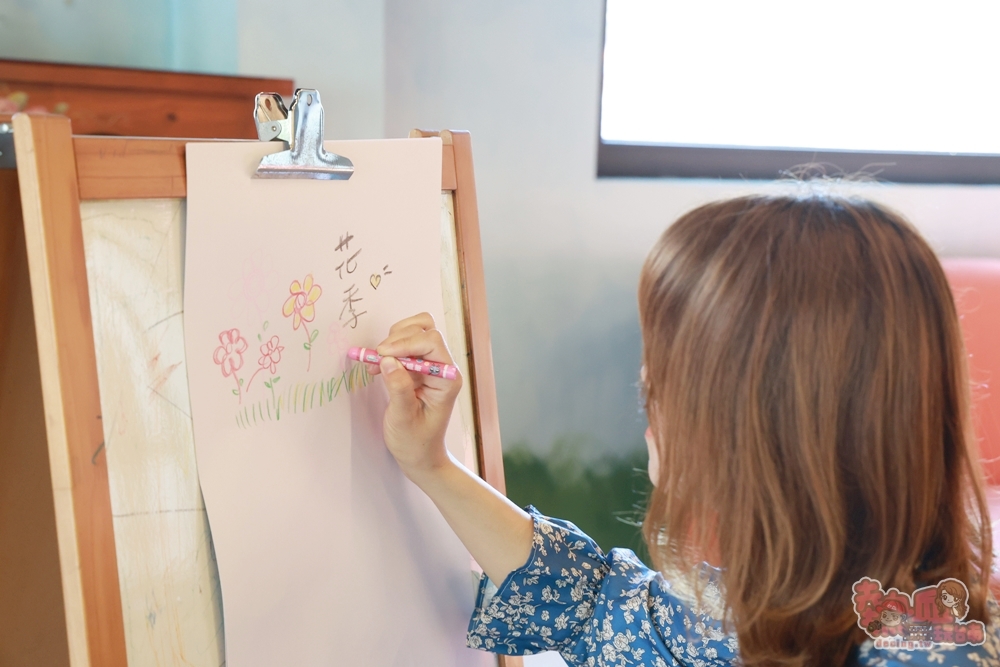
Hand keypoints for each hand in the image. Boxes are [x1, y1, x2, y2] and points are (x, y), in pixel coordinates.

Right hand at [370, 313, 461, 479]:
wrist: (419, 455)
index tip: (382, 355)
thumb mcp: (403, 418)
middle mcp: (442, 367)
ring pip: (415, 331)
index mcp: (447, 378)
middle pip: (425, 329)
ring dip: (392, 341)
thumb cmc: (415, 442)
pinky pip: (404, 345)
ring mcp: (430, 365)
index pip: (431, 342)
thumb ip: (398, 388)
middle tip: (378, 358)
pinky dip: (389, 349)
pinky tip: (378, 366)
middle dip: (398, 338)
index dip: (405, 343)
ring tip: (377, 363)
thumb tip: (388, 360)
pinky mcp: (418, 368)